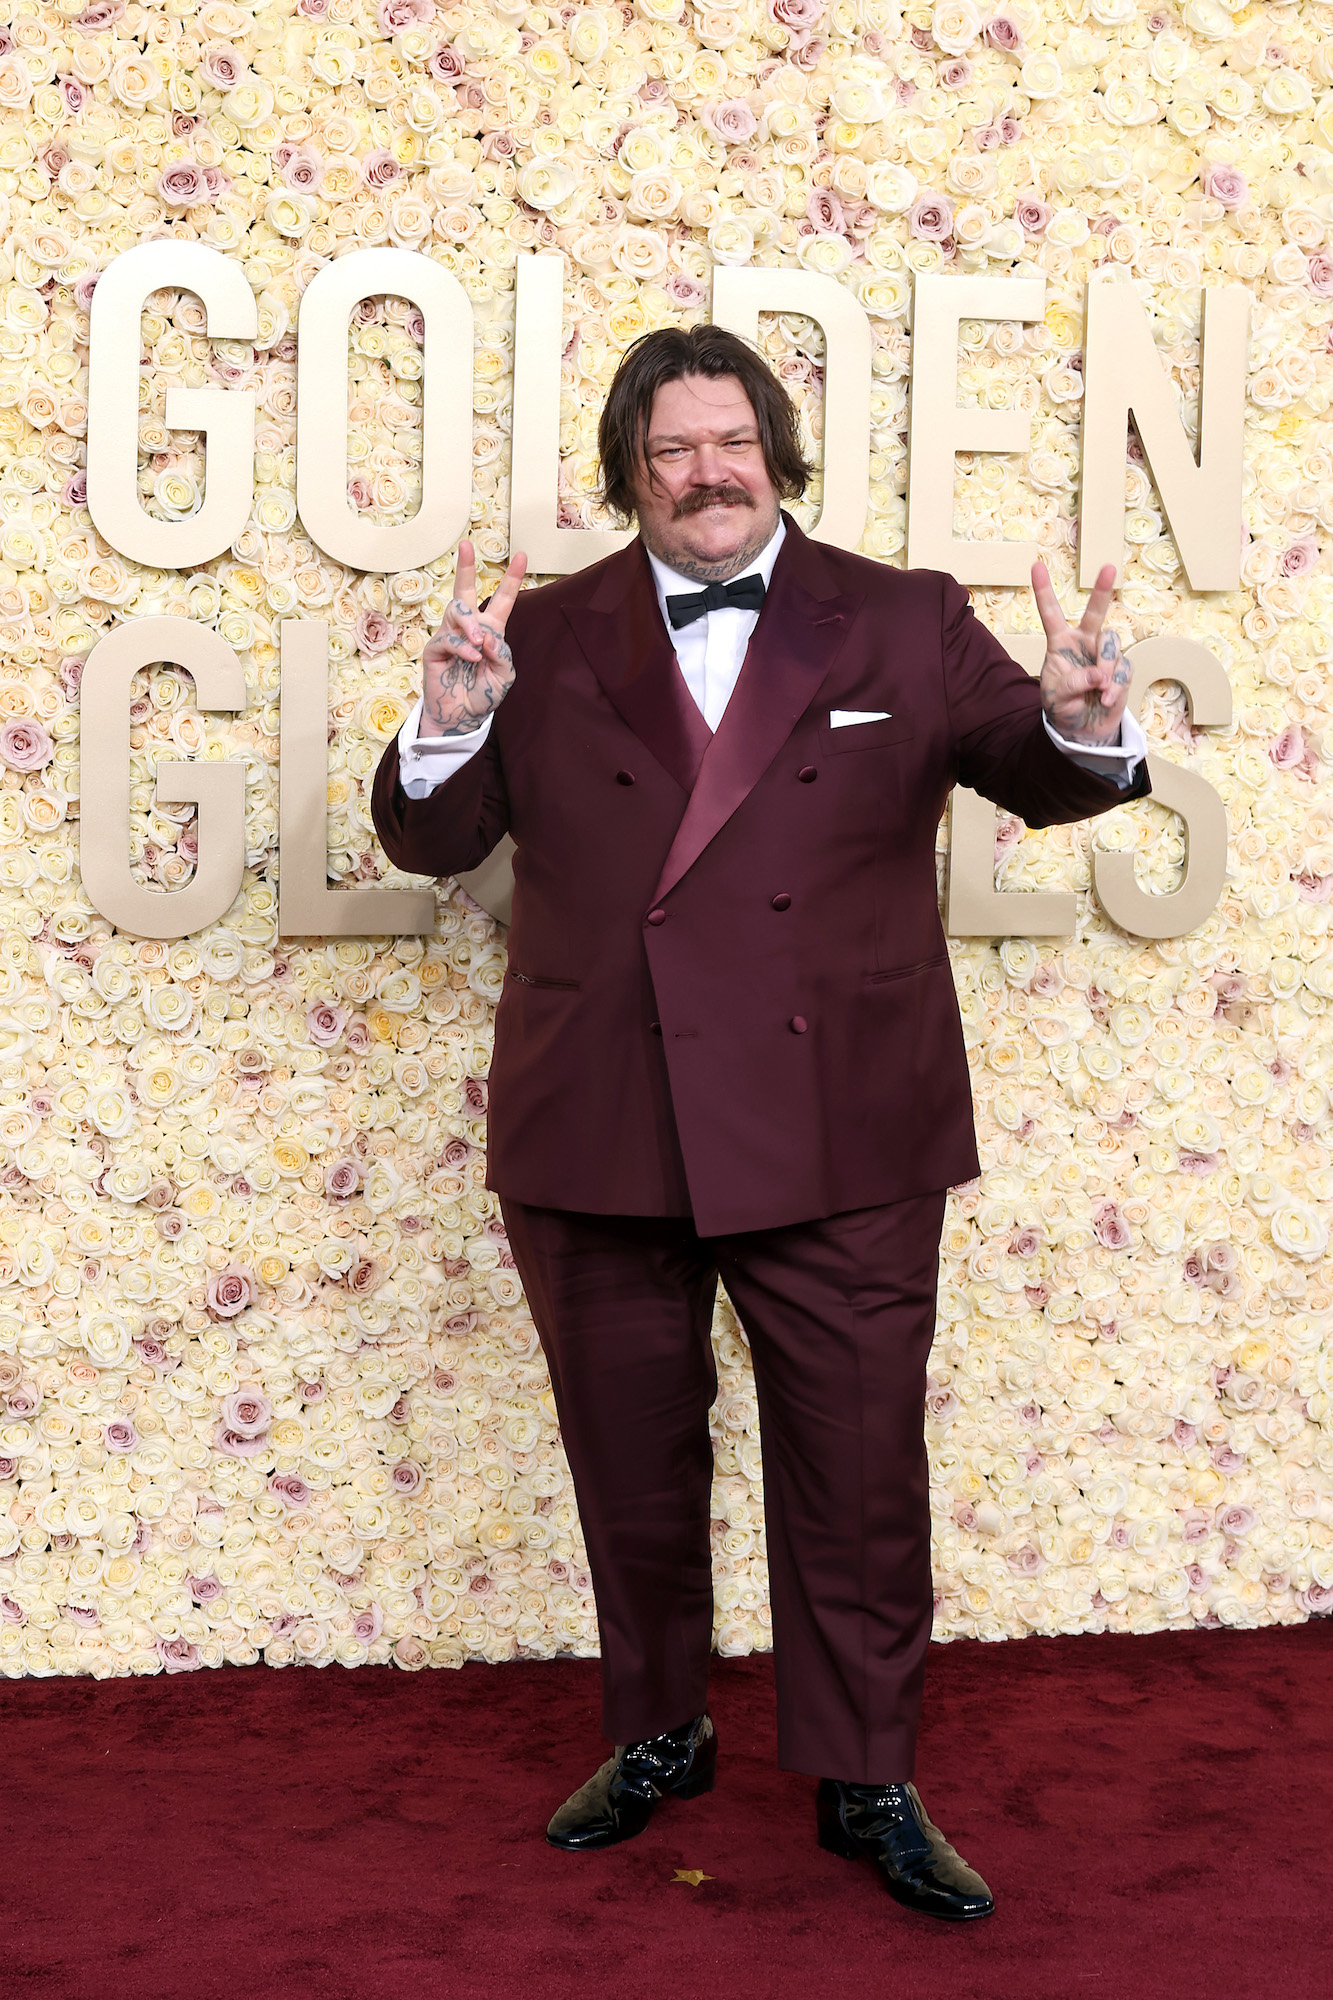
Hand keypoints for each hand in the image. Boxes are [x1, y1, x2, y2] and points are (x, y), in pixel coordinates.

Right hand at [420, 540, 526, 736]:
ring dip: (470, 624)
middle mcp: (469, 628)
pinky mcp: (436, 649)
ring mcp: (450, 636)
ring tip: (479, 641)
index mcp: (491, 630)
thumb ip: (502, 654)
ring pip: (457, 611)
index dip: (511, 579)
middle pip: (465, 591)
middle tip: (466, 545)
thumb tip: (487, 636)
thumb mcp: (504, 675)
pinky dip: (463, 648)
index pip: (502, 600)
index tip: (522, 555)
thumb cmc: (483, 695)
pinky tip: (472, 658)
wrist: (463, 717)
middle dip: (466, 567)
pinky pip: (449, 639)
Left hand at [1031, 560, 1131, 747]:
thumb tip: (1099, 674)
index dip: (1044, 591)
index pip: (1051, 614)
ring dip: (1105, 667)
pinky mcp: (1121, 669)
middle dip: (1102, 590)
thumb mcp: (1057, 697)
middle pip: (1094, 613)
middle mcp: (1084, 643)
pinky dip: (1114, 687)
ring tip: (1098, 690)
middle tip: (1109, 568)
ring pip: (1111, 644)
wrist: (1082, 730)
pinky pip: (1123, 669)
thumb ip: (1074, 682)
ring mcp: (1104, 654)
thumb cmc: (1063, 708)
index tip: (1036, 566)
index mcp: (1060, 644)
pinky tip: (1104, 699)